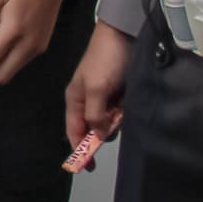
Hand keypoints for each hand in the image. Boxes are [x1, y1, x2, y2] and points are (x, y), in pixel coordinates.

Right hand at [67, 22, 135, 150]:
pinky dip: (124, 113)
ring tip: (123, 107)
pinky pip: (119, 112)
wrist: (125, 34)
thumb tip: (97, 136)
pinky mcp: (119, 91)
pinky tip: (129, 104)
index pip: (74, 131)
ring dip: (116, 121)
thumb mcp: (97, 88)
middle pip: (92, 129)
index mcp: (75, 99)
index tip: (88, 168)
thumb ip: (95, 115)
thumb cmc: (106, 59)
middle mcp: (87, 100)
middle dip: (102, 131)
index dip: (79, 150)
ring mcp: (104, 96)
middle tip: (116, 120)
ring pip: (107, 121)